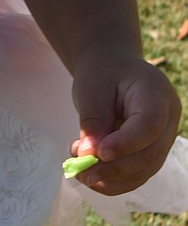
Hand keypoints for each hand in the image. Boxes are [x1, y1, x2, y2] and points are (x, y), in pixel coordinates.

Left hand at [70, 50, 181, 195]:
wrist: (111, 68)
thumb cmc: (102, 73)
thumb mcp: (92, 88)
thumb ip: (93, 120)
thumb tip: (88, 155)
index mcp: (156, 92)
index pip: (149, 125)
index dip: (126, 144)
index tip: (99, 153)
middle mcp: (168, 118)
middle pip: (149, 153)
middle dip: (114, 168)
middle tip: (83, 172)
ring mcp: (163, 138)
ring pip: (144, 169)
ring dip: (111, 178)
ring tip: (80, 171)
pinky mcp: (152, 153)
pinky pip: (138, 174)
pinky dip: (114, 181)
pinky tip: (91, 176)